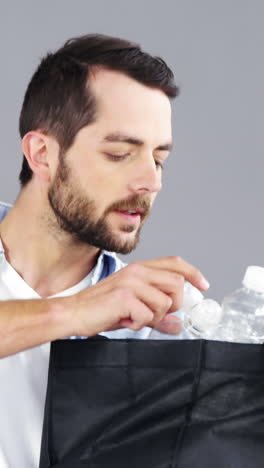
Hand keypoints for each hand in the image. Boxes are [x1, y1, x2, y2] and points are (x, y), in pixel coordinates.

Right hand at [69, 256, 208, 336]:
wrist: (74, 313)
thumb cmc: (101, 308)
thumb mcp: (134, 309)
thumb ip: (158, 315)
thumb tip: (178, 325)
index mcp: (140, 269)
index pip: (175, 263)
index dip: (193, 273)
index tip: (204, 285)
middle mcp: (137, 271)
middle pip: (177, 284)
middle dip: (174, 304)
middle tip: (155, 313)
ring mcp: (131, 283)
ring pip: (166, 302)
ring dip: (154, 317)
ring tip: (134, 317)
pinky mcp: (125, 297)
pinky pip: (149, 316)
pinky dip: (138, 324)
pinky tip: (124, 320)